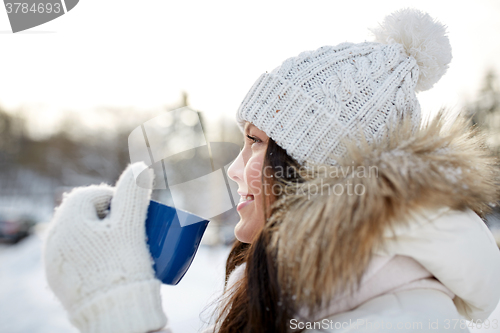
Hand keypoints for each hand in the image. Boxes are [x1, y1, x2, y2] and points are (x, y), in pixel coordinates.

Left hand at [42, 162, 167, 332]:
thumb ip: (133, 193)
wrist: (112, 311)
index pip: (89, 195)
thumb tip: (139, 166)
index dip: (113, 198)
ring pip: (76, 234)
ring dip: (96, 232)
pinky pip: (71, 254)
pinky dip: (87, 251)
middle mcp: (53, 237)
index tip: (130, 211)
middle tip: (128, 228)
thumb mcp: (131, 225)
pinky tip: (103, 260)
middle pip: (82, 214)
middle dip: (105, 215)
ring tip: (119, 244)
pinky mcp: (57, 278)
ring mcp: (53, 259)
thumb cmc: (123, 264)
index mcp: (68, 219)